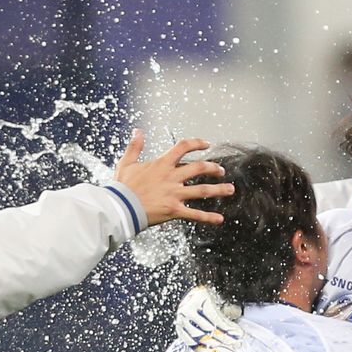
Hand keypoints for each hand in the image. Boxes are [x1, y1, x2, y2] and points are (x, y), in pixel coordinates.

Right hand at [111, 132, 232, 226]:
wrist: (121, 207)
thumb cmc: (122, 187)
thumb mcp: (126, 163)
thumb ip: (134, 146)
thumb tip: (137, 131)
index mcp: (162, 164)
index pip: (183, 147)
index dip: (197, 143)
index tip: (206, 144)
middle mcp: (172, 177)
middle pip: (199, 168)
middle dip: (213, 168)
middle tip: (221, 170)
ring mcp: (175, 194)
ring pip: (203, 190)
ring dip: (218, 189)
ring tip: (230, 189)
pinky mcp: (174, 210)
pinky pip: (195, 214)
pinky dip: (208, 217)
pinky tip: (219, 219)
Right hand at [174, 285, 243, 347]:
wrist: (191, 296)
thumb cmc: (206, 297)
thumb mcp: (219, 299)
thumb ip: (229, 311)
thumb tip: (238, 330)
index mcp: (200, 297)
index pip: (216, 318)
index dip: (229, 328)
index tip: (239, 334)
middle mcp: (188, 307)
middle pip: (209, 329)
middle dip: (224, 338)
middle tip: (235, 343)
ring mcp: (182, 318)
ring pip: (199, 336)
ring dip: (214, 343)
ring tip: (224, 345)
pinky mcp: (179, 328)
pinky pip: (189, 341)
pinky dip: (200, 347)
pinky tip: (210, 349)